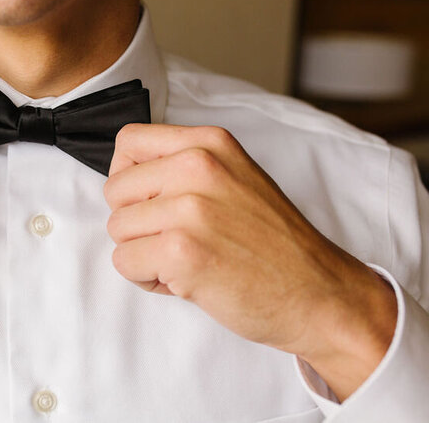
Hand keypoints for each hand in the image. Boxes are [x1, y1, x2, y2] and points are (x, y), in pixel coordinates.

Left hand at [104, 124, 396, 399]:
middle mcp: (198, 165)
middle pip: (115, 190)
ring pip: (117, 228)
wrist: (320, 292)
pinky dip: (147, 279)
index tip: (155, 201)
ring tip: (187, 260)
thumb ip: (184, 165)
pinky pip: (124, 262)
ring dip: (143, 253)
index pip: (128, 142)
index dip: (130, 178)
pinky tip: (186, 280)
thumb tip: (126, 172)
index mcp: (209, 143)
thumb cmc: (272, 242)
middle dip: (136, 222)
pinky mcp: (180, 250)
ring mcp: (189, 208)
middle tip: (178, 238)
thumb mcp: (235, 177)